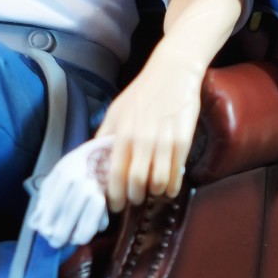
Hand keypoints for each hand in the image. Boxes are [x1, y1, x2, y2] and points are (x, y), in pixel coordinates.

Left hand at [94, 39, 204, 209]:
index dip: (114, 195)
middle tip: (134, 200)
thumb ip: (105, 134)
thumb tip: (93, 159)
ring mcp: (164, 140)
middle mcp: (142, 139)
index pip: (114, 173)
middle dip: (134, 197)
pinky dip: (172, 186)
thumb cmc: (142, 92)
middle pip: (136, 182)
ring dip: (154, 193)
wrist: (173, 72)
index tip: (114, 205)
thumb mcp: (116, 110)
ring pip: (157, 181)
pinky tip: (168, 188)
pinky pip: (176, 172)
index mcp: (122, 132)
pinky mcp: (183, 139)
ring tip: (151, 192)